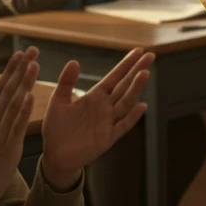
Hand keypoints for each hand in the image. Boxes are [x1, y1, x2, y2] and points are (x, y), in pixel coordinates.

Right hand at [0, 49, 37, 205]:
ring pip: (13, 103)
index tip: (21, 53)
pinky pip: (16, 125)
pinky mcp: (7, 146)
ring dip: (24, 83)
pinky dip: (22, 110)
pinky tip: (30, 96)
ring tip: (34, 64)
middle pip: (8, 90)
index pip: (0, 87)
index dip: (11, 69)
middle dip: (21, 69)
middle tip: (32, 49)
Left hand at [40, 48, 152, 186]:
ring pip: (126, 103)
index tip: (138, 50)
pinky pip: (122, 126)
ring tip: (145, 73)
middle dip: (137, 70)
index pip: (114, 77)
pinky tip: (142, 106)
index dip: (126, 64)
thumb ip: (66, 83)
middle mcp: (105, 107)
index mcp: (95, 96)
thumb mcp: (57, 102)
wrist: (55, 155)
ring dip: (135, 89)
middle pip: (124, 86)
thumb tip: (74, 61)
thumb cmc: (56, 128)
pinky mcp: (107, 138)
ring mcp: (108, 122)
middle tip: (150, 55)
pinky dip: (132, 117)